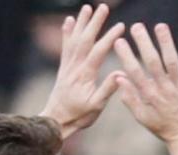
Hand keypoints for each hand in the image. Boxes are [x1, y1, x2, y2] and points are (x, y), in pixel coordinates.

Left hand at [41, 4, 126, 139]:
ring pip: (75, 39)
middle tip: (103, 7)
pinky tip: (69, 20)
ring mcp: (68, 65)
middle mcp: (74, 67)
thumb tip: (121, 73)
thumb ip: (108, 89)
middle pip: (85, 40)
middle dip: (94, 23)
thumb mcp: (96, 106)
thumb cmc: (78, 115)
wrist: (56, 120)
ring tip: (87, 8)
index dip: (110, 38)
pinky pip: (65, 46)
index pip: (98, 52)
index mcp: (85, 75)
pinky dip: (67, 32)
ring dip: (81, 23)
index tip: (120, 26)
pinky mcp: (64, 67)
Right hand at [114, 24, 177, 146]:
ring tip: (159, 26)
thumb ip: (130, 98)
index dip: (126, 56)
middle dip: (143, 43)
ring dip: (165, 42)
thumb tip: (119, 77)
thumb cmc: (165, 128)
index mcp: (149, 96)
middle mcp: (164, 90)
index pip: (135, 72)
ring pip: (171, 60)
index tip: (119, 41)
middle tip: (136, 27)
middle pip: (152, 62)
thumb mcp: (143, 117)